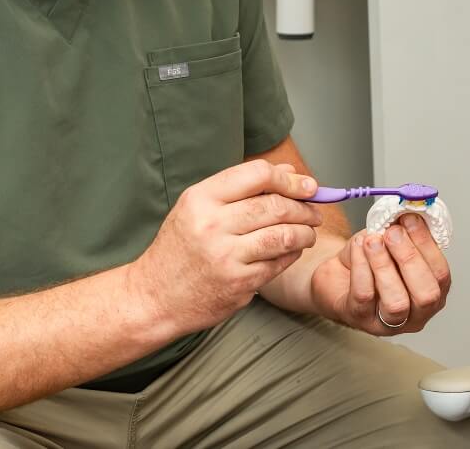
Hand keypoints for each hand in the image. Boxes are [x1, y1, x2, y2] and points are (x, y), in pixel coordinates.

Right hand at [126, 160, 322, 333]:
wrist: (153, 296)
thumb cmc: (180, 247)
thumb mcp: (197, 207)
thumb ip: (241, 187)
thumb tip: (288, 172)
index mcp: (201, 198)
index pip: (257, 174)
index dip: (290, 179)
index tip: (308, 185)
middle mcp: (212, 225)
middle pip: (275, 206)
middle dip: (304, 207)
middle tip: (315, 210)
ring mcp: (226, 257)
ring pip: (283, 236)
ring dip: (305, 232)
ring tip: (309, 231)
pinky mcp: (238, 284)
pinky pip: (278, 264)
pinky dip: (292, 255)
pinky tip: (292, 251)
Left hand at [310, 213, 450, 334]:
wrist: (337, 274)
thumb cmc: (370, 259)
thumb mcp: (392, 242)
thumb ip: (406, 231)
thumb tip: (411, 210)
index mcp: (432, 292)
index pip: (440, 274)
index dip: (427, 245)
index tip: (411, 219)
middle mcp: (416, 314)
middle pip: (426, 295)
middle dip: (410, 259)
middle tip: (393, 233)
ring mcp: (388, 323)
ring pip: (396, 301)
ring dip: (384, 265)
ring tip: (373, 241)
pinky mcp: (360, 319)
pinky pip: (364, 295)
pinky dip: (362, 267)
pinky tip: (359, 248)